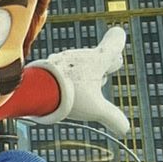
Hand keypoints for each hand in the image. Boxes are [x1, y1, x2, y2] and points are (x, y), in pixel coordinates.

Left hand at [37, 24, 129, 139]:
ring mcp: (63, 60)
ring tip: (90, 80)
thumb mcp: (95, 108)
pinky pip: (62, 69)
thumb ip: (112, 118)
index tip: (117, 32)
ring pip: (80, 62)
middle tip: (114, 61)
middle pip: (98, 54)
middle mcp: (81, 56)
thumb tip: (125, 129)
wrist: (37, 88)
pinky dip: (68, 76)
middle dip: (107, 59)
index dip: (117, 40)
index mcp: (98, 60)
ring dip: (86, 69)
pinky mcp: (48, 67)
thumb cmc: (70, 95)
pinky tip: (64, 84)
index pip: (113, 45)